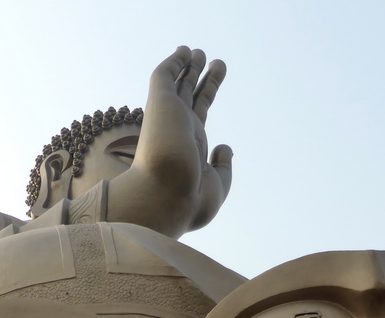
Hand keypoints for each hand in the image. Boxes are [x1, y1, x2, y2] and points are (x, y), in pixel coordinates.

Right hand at [108, 47, 232, 237]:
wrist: (165, 196)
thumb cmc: (189, 200)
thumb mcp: (216, 186)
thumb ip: (223, 167)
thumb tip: (225, 147)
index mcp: (189, 146)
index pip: (199, 113)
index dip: (206, 94)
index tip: (212, 84)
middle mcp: (179, 129)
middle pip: (191, 95)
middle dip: (201, 77)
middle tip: (214, 61)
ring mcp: (169, 116)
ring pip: (179, 83)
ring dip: (190, 65)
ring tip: (201, 51)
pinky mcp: (160, 104)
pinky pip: (164, 75)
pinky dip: (173, 62)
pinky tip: (184, 51)